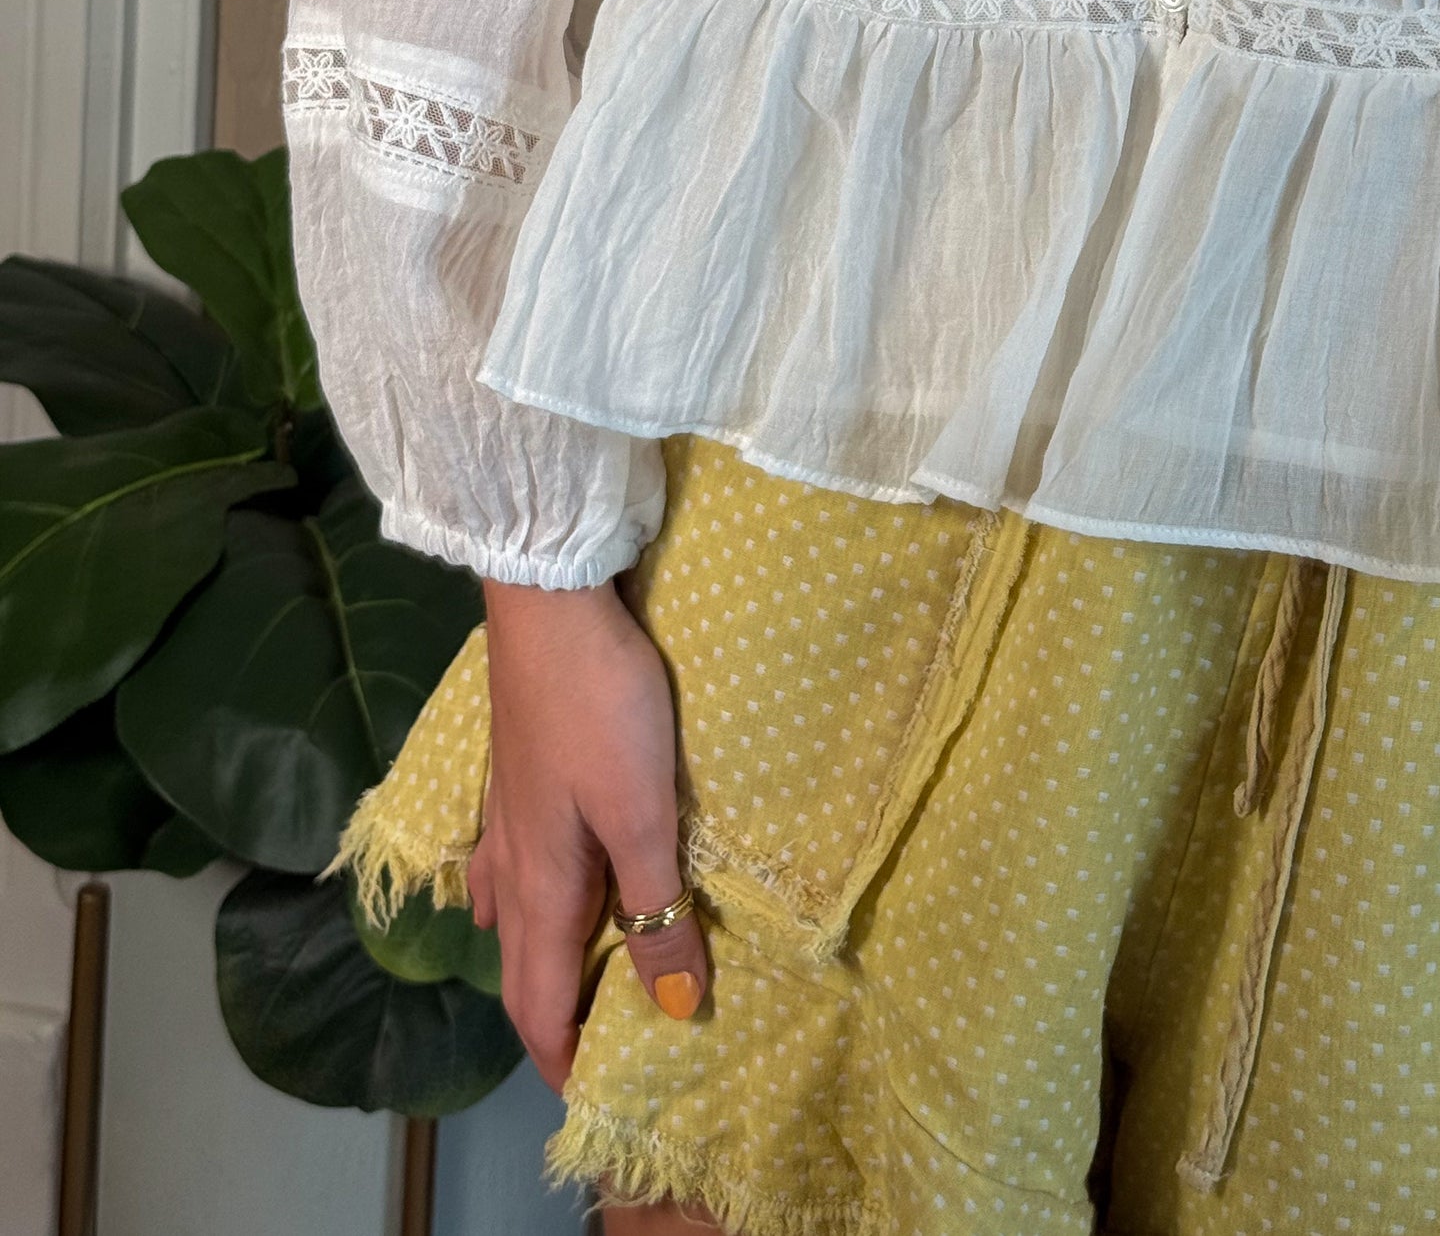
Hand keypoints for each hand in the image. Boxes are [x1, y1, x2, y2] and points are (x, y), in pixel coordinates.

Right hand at [469, 579, 708, 1091]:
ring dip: (540, 955)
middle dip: (552, 1013)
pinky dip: (523, 897)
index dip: (563, 1054)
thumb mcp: (646, 814)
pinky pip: (509, 863)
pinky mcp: (517, 770)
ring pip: (512, 912)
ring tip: (576, 974)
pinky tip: (529, 883)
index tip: (594, 1092)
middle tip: (598, 1043)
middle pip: (521, 963)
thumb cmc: (602, 710)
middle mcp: (513, 861)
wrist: (551, 605)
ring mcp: (507, 812)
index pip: (537, 999)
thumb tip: (673, 1009)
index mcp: (542, 885)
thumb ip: (658, 908)